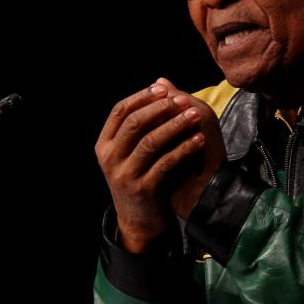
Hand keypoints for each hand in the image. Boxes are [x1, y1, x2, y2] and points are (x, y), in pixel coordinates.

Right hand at [94, 77, 226, 252]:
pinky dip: (184, 148)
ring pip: (150, 142)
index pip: (119, 111)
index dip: (141, 97)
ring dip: (175, 125)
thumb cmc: (142, 177)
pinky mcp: (143, 190)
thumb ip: (145, 119)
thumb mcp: (135, 150)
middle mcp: (109, 158)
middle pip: (134, 123)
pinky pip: (166, 163)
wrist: (141, 222)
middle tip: (183, 100)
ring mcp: (124, 175)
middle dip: (160, 108)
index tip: (163, 89)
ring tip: (195, 115)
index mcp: (104, 144)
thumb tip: (161, 82)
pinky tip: (199, 139)